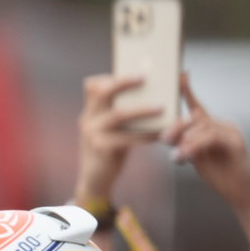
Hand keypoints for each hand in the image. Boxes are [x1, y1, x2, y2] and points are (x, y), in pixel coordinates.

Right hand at [72, 74, 161, 203]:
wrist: (95, 180)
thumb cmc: (109, 150)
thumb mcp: (109, 129)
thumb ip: (118, 112)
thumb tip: (150, 94)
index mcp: (90, 111)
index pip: (92, 85)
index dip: (109, 76)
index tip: (130, 71)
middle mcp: (88, 119)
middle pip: (102, 92)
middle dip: (124, 82)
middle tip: (145, 77)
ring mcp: (92, 134)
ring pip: (117, 114)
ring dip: (141, 109)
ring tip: (161, 107)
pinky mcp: (101, 149)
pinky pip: (126, 138)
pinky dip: (144, 135)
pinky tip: (159, 134)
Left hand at [163, 73, 249, 211]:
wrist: (240, 192)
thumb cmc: (218, 174)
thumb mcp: (196, 157)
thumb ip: (184, 144)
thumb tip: (166, 135)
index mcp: (212, 126)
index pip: (197, 105)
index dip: (187, 90)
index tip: (180, 75)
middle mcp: (223, 125)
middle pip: (194, 117)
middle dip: (176, 128)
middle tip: (165, 140)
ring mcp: (232, 132)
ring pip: (201, 127)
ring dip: (184, 142)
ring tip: (176, 156)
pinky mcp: (236, 144)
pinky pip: (211, 138)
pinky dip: (195, 146)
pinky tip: (185, 156)